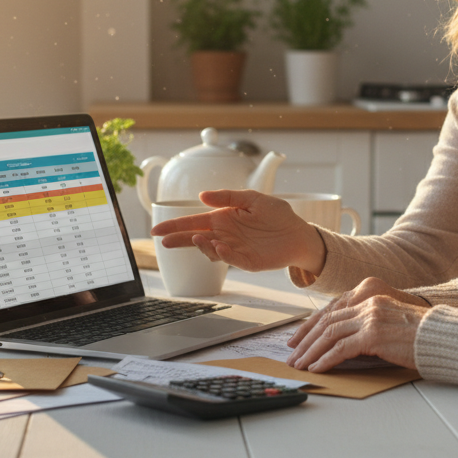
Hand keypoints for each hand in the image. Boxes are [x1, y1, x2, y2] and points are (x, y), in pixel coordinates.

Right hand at [149, 189, 325, 273]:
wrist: (299, 233)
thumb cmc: (277, 215)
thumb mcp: (253, 198)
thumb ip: (229, 197)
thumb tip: (202, 196)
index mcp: (223, 218)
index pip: (194, 221)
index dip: (175, 225)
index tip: (158, 230)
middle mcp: (225, 235)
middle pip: (195, 238)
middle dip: (178, 239)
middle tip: (163, 241)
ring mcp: (234, 249)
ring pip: (210, 250)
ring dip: (201, 245)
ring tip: (196, 238)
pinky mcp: (247, 261)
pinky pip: (231, 259)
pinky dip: (223, 254)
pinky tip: (219, 246)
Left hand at [285, 278, 431, 371]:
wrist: (443, 337)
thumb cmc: (423, 336)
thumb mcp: (392, 324)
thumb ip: (370, 327)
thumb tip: (347, 345)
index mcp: (371, 299)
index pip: (333, 312)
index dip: (313, 326)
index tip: (300, 339)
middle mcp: (368, 305)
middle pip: (327, 321)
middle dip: (306, 340)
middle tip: (294, 355)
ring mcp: (370, 319)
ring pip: (330, 334)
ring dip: (311, 352)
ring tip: (300, 365)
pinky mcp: (373, 335)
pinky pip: (341, 348)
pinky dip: (326, 359)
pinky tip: (317, 368)